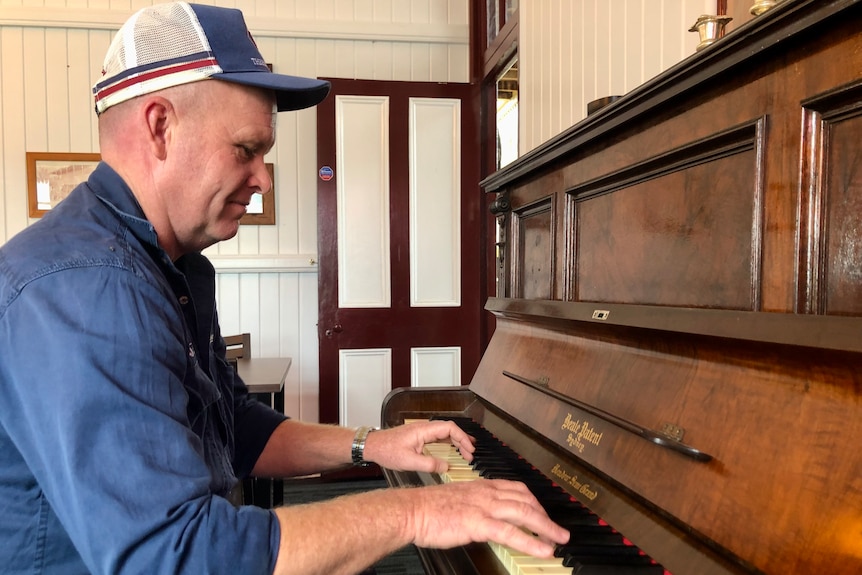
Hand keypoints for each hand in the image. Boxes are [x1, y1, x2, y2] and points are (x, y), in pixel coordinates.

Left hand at [362, 420, 474, 473]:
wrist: (373, 446)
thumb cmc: (386, 450)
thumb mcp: (408, 461)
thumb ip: (429, 464)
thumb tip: (446, 466)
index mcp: (423, 430)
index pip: (449, 428)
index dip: (462, 438)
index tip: (469, 450)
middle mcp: (424, 428)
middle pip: (450, 430)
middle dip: (463, 440)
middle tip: (471, 454)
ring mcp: (422, 431)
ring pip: (445, 433)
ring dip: (457, 441)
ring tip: (467, 451)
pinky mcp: (419, 436)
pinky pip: (439, 437)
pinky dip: (449, 442)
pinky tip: (453, 450)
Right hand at [403, 479, 569, 556]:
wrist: (411, 510)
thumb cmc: (427, 508)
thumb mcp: (457, 499)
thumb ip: (474, 504)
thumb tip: (485, 516)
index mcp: (481, 486)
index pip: (516, 489)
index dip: (534, 501)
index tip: (542, 512)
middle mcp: (486, 493)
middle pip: (525, 500)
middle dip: (545, 515)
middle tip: (558, 530)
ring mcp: (483, 507)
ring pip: (524, 513)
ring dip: (546, 527)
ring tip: (560, 539)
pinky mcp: (478, 523)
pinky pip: (510, 532)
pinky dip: (531, 541)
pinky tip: (543, 549)